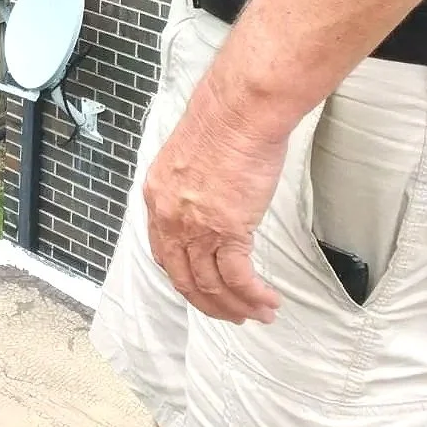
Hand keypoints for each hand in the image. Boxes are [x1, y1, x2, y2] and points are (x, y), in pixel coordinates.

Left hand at [143, 72, 286, 326]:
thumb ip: (192, 184)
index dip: (184, 277)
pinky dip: (253, 295)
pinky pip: (238, 277)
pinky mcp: (228, 229)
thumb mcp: (190, 156)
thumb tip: (209, 197)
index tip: (202, 289)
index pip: (164, 253)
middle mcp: (170, 217)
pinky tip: (268, 301)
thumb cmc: (223, 122)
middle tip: (232, 314)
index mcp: (157, 197)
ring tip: (259, 313)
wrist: (239, 112)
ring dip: (237, 306)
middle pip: (184, 277)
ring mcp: (197, 227)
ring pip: (211, 284)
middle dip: (210, 303)